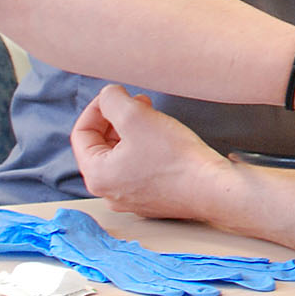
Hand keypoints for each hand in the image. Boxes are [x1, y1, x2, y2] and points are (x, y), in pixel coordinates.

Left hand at [72, 84, 229, 220]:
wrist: (212, 188)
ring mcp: (131, 199)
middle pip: (101, 146)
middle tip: (137, 102)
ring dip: (131, 132)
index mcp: (97, 175)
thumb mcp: (136, 115)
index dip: (96, 107)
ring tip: (152, 117)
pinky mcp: (152, 200)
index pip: (81, 133)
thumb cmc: (174, 157)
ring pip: (121, 157)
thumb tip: (108, 96)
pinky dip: (144, 150)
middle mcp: (109, 193)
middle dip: (116, 119)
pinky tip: (163, 140)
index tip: (116, 95)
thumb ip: (112, 100)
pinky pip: (138, 170)